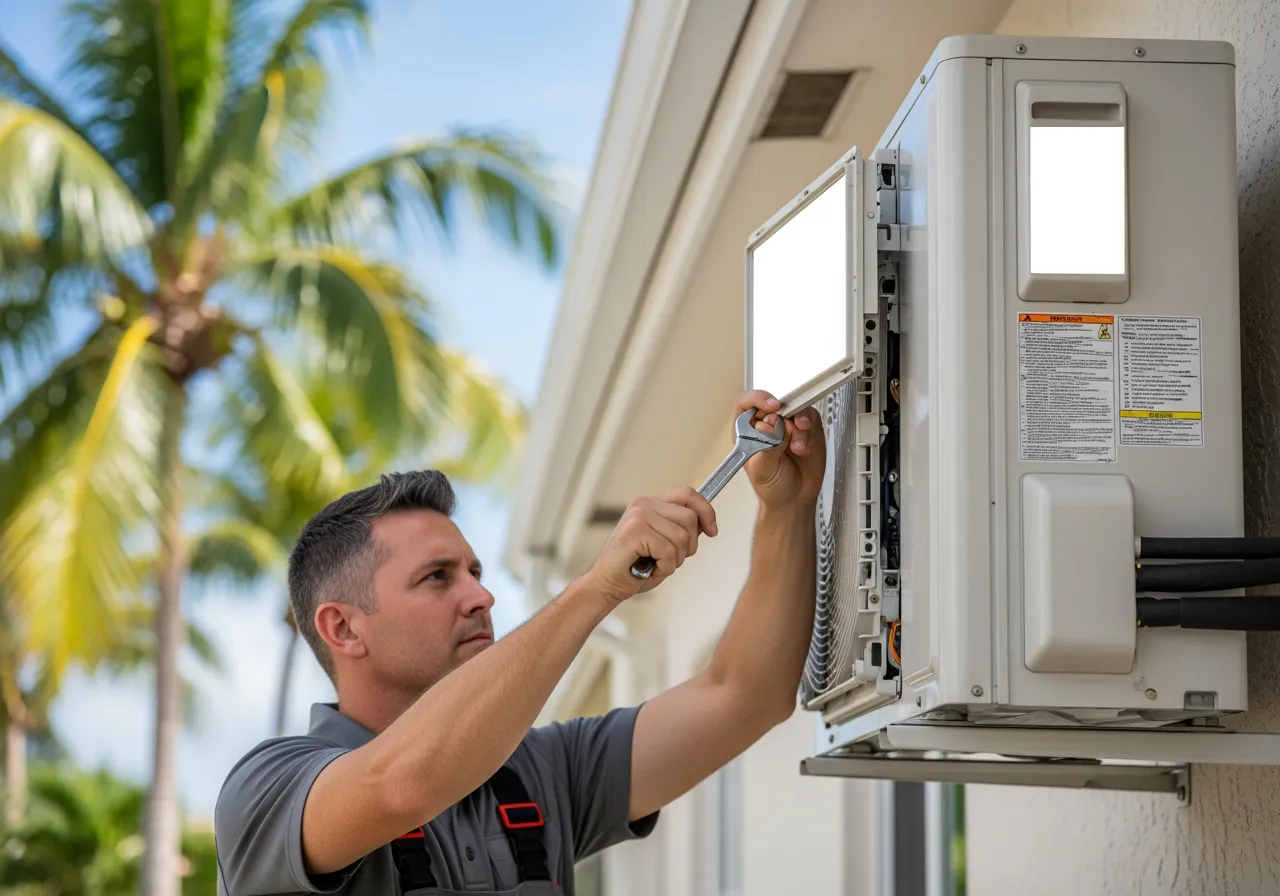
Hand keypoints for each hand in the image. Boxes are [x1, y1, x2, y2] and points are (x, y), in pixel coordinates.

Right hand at [582, 487, 717, 603]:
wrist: (606, 584)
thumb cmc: (633, 568)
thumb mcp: (664, 544)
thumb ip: (681, 530)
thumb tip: (706, 524)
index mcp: (650, 504)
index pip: (688, 494)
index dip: (706, 511)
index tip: (712, 530)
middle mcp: (644, 505)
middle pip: (690, 518)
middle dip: (688, 545)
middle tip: (670, 559)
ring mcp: (639, 516)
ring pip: (682, 536)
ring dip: (675, 559)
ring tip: (655, 564)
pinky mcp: (636, 531)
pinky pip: (669, 550)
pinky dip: (664, 567)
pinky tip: (649, 568)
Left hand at [737, 390, 825, 506]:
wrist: (794, 498)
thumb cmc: (771, 485)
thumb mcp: (762, 470)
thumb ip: (767, 447)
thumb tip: (772, 426)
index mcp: (746, 430)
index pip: (747, 402)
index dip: (758, 399)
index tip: (772, 406)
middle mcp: (767, 423)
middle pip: (775, 403)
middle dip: (784, 417)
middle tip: (788, 432)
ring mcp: (787, 424)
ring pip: (795, 409)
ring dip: (798, 427)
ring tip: (797, 448)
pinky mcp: (806, 428)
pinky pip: (809, 418)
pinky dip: (808, 432)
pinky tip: (803, 447)